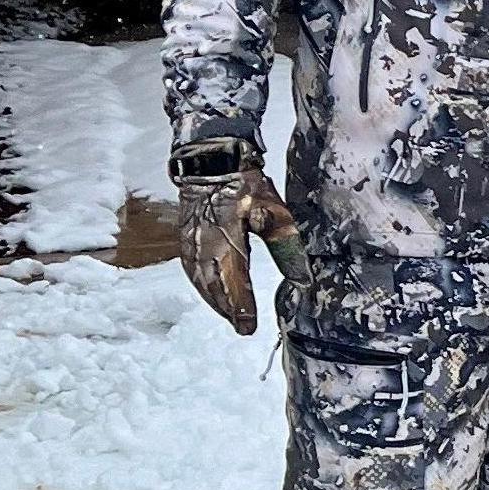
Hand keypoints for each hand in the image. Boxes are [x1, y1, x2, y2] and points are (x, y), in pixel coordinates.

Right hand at [171, 145, 302, 335]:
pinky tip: (210, 293)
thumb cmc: (244, 184)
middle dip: (228, 309)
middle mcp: (203, 248)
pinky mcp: (186, 240)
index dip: (242, 307)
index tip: (249, 327)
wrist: (211, 162)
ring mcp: (190, 244)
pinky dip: (202, 286)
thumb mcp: (273, 212)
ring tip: (230, 316)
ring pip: (201, 282)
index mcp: (225, 242)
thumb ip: (286, 247)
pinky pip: (192, 271)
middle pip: (214, 288)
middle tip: (243, 327)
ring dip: (215, 301)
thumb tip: (303, 279)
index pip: (234, 284)